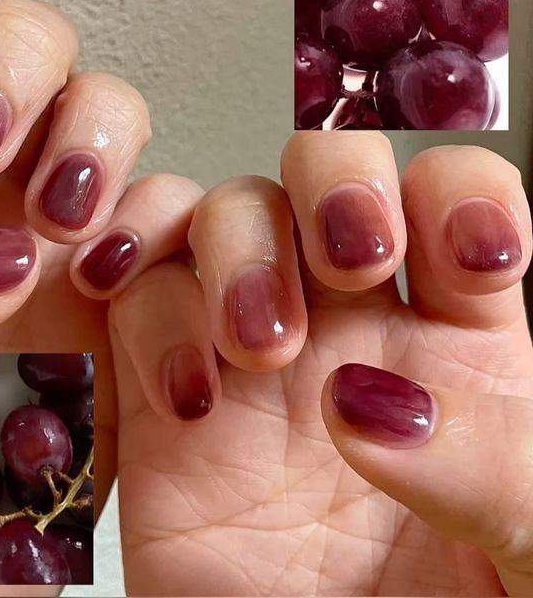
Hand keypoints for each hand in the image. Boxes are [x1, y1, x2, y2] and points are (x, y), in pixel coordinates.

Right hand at [110, 133, 532, 596]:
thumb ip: (496, 465)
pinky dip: (151, 319)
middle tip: (349, 260)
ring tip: (263, 346)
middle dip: (331, 182)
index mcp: (461, 338)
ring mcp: (252, 356)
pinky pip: (136, 302)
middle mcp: (350, 324)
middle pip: (325, 169)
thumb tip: (380, 403)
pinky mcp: (164, 403)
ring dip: (234, 245)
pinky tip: (192, 399)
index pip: (452, 194)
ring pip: (222, 212)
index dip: (457, 192)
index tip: (472, 255)